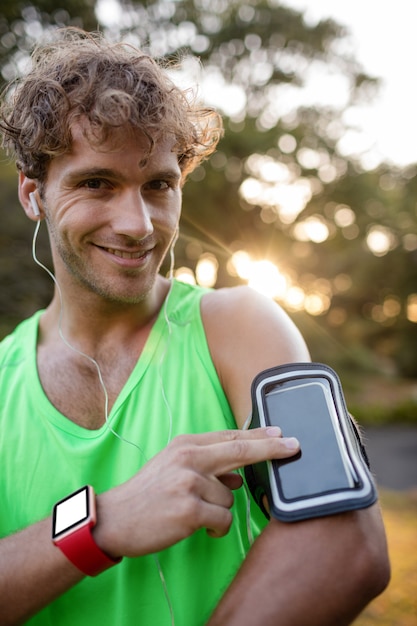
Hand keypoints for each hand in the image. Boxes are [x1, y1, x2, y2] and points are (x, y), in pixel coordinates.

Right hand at [95, 428, 298, 557]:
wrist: (115, 518)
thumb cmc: (147, 494)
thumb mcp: (172, 466)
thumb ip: (205, 465)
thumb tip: (238, 477)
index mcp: (185, 444)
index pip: (229, 437)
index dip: (258, 436)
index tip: (281, 434)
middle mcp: (188, 458)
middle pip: (240, 451)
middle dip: (270, 449)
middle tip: (293, 446)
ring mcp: (189, 482)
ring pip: (230, 498)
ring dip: (219, 510)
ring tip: (193, 513)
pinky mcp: (189, 509)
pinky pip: (223, 519)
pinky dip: (216, 528)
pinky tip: (199, 527)